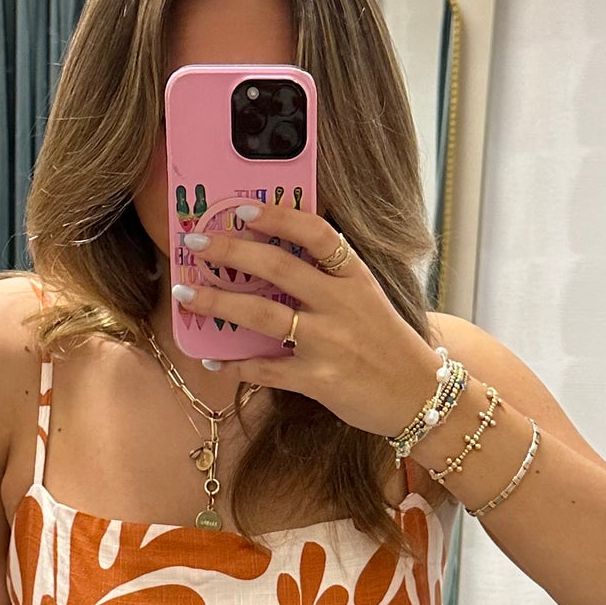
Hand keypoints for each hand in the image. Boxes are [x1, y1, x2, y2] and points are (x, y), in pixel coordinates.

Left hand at [172, 207, 440, 435]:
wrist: (418, 395)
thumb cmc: (387, 344)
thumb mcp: (368, 299)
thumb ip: (329, 279)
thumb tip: (272, 259)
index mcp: (355, 277)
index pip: (316, 233)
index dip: (277, 218)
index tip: (243, 209)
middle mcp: (342, 304)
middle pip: (278, 268)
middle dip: (231, 251)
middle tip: (196, 244)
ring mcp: (329, 343)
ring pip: (263, 315)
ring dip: (218, 303)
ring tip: (186, 295)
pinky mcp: (320, 380)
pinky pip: (266, 369)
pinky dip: (235, 363)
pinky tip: (212, 357)